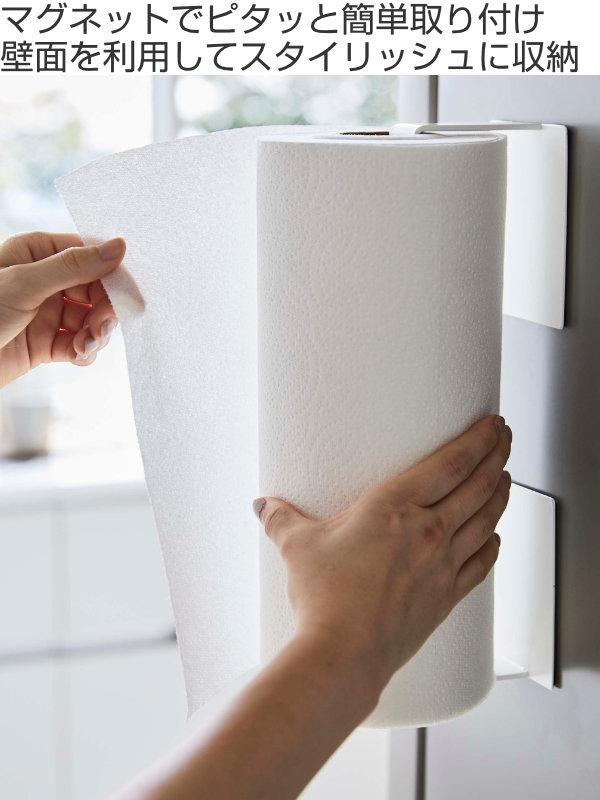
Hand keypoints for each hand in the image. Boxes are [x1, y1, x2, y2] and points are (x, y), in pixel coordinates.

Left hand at [0, 231, 125, 387]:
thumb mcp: (25, 284)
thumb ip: (74, 266)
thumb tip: (119, 246)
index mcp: (37, 253)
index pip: (89, 255)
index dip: (111, 275)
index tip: (127, 295)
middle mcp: (44, 280)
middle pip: (95, 290)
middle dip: (104, 310)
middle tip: (102, 327)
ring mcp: (46, 313)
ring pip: (90, 319)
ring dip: (96, 334)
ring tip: (86, 345)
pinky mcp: (45, 344)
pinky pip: (79, 344)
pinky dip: (85, 351)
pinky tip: (79, 355)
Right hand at [255, 415, 511, 696]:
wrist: (345, 653)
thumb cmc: (323, 596)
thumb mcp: (297, 547)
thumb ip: (281, 519)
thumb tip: (262, 504)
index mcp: (395, 506)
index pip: (452, 462)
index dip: (479, 438)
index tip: (494, 422)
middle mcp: (429, 530)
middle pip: (479, 484)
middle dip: (498, 455)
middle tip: (505, 438)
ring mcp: (443, 564)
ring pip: (487, 519)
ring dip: (501, 494)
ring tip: (505, 477)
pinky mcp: (447, 596)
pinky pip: (481, 563)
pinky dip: (492, 544)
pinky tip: (494, 536)